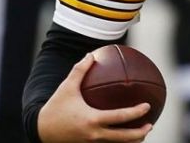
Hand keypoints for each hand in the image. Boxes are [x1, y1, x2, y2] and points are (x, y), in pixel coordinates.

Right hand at [38, 54, 152, 142]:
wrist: (39, 130)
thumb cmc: (55, 107)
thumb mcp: (66, 88)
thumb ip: (80, 70)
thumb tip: (91, 54)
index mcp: (92, 120)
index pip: (120, 117)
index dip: (136, 113)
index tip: (147, 106)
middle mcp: (94, 134)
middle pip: (123, 138)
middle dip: (139, 133)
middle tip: (150, 124)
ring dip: (131, 140)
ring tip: (141, 133)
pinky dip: (117, 142)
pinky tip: (124, 135)